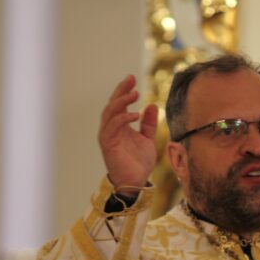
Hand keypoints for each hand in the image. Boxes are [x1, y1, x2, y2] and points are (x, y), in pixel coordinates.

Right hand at [98, 75, 158, 192]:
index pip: (120, 103)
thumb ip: (148, 123)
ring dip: (121, 102)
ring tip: (134, 94)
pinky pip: (112, 127)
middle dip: (121, 91)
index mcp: (120, 126)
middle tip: (131, 80)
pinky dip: (122, 119)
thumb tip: (151, 105)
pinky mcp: (108, 145)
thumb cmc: (139, 162)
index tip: (132, 77)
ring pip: (109, 113)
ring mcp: (108, 136)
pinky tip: (134, 114)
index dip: (124, 90)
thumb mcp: (148, 139)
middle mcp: (111, 129)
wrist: (135, 181)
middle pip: (112, 104)